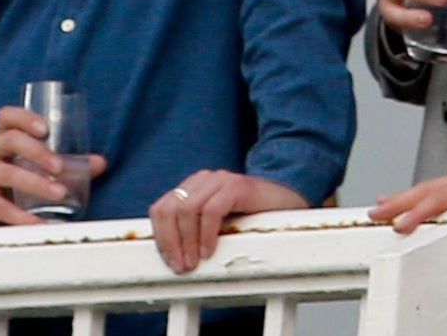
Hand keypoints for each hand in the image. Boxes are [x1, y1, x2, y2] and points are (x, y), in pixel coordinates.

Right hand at [0, 105, 106, 228]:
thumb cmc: (14, 186)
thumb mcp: (38, 171)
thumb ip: (68, 165)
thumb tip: (100, 163)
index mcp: (2, 138)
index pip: (7, 116)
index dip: (25, 117)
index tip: (46, 129)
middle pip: (9, 139)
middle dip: (38, 152)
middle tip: (60, 167)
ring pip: (6, 172)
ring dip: (35, 183)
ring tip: (59, 193)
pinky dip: (20, 216)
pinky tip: (38, 223)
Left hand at [148, 171, 304, 273]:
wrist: (287, 203)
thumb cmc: (250, 217)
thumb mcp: (216, 223)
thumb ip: (194, 228)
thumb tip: (171, 255)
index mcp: (193, 186)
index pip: (161, 208)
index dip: (160, 236)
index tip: (167, 261)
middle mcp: (203, 179)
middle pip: (170, 208)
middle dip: (170, 241)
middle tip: (180, 266)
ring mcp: (220, 180)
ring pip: (187, 209)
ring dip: (187, 241)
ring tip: (193, 262)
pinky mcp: (237, 186)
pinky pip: (212, 210)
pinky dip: (207, 234)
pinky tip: (210, 251)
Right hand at [368, 109, 446, 233]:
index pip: (443, 198)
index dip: (420, 212)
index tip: (399, 225)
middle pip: (427, 188)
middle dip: (398, 202)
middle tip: (372, 214)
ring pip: (431, 184)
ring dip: (405, 195)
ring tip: (381, 205)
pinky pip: (441, 183)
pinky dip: (422, 190)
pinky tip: (417, 196)